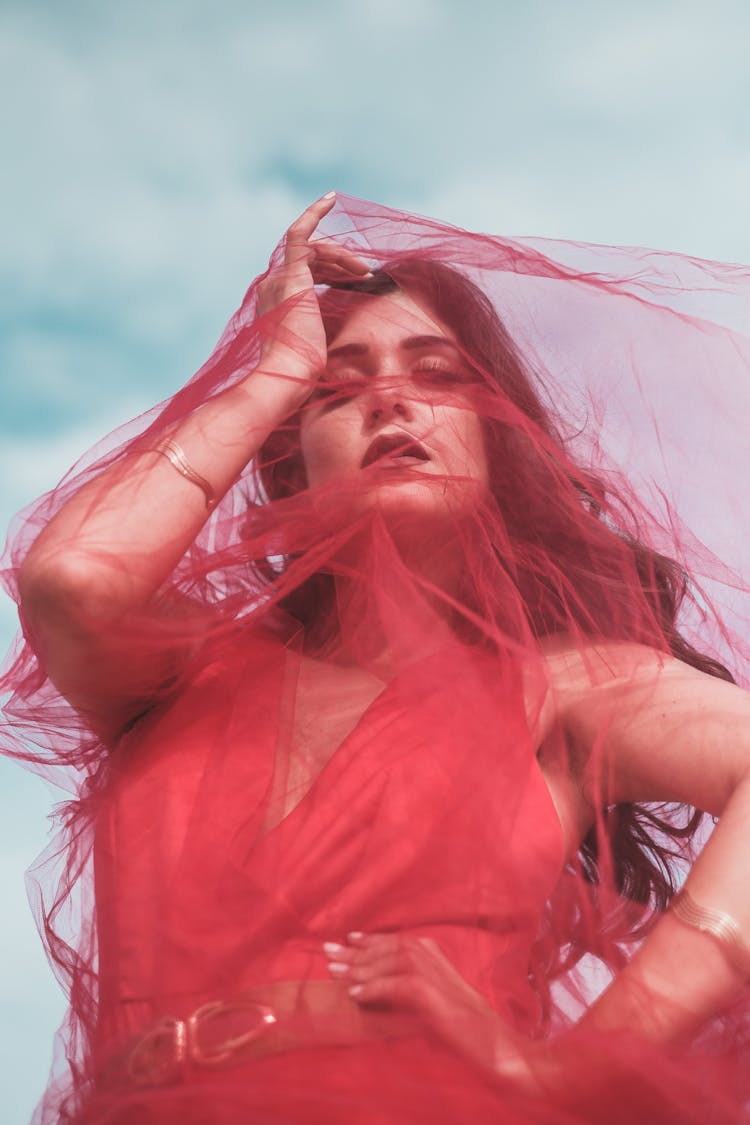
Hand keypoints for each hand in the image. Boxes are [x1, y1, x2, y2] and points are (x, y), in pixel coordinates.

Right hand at [254, 193, 371, 411]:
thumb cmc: (304, 374)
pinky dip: (313, 214)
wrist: (289, 375)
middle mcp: (273, 288)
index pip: (304, 276)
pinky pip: (299, 233)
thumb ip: (327, 335)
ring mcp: (279, 279)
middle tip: (365, 276)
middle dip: (339, 265)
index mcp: (276, 305)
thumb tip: (353, 346)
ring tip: (366, 271)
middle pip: (309, 261)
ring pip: (312, 251)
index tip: (353, 275)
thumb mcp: (319, 350)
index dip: (330, 273)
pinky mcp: (290, 274)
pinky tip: (330, 199)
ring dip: (342, 257)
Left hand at [323, 931, 542, 1092]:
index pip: (398, 943)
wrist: (502, 1053)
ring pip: (394, 961)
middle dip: (358, 950)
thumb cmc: (471, 1038)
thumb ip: (411, 999)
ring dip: (363, 966)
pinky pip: (401, 985)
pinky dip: (377, 988)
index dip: (372, 941)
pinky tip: (357, 994)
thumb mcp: (437, 1011)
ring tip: (337, 973)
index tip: (348, 939)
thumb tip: (377, 999)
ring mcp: (440, 978)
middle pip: (392, 947)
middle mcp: (439, 962)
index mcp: (439, 960)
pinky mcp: (438, 999)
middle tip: (328, 952)